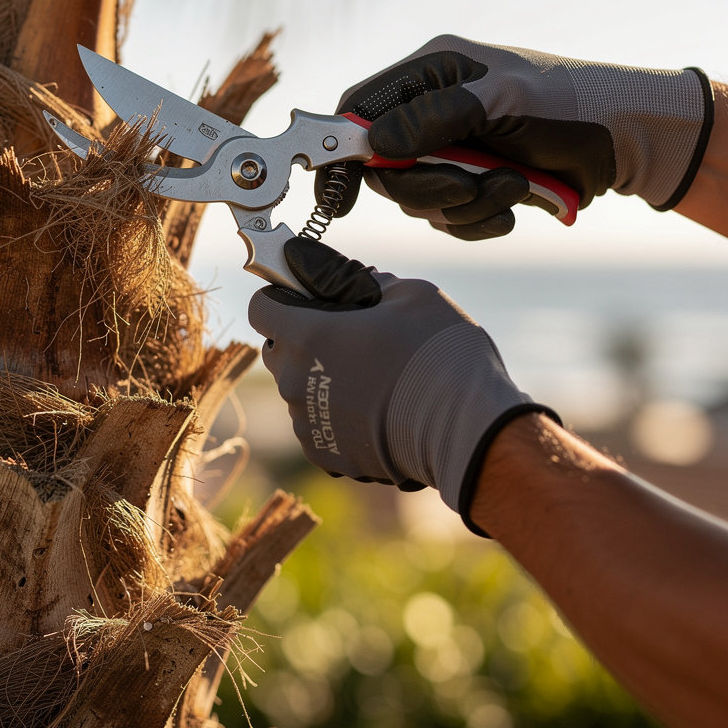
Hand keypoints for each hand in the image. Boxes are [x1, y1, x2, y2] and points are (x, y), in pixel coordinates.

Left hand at [247, 236, 553, 531]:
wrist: (465, 428)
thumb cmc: (439, 352)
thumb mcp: (407, 293)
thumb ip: (357, 281)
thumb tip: (339, 274)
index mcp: (307, 335)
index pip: (262, 307)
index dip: (283, 298)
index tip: (308, 299)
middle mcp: (295, 381)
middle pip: (278, 350)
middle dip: (302, 338)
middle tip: (348, 336)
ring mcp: (306, 422)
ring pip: (298, 389)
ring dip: (319, 378)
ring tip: (369, 377)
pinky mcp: (325, 454)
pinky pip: (315, 424)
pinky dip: (334, 414)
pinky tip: (372, 410)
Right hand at [319, 35, 712, 239]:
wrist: (626, 143)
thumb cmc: (571, 106)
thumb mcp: (505, 101)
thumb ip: (436, 118)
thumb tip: (375, 145)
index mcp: (430, 74)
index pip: (359, 110)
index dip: (341, 152)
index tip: (338, 195)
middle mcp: (430, 113)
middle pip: (385, 167)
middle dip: (426, 186)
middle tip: (467, 186)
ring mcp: (448, 152)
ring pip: (417, 199)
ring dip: (463, 203)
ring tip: (511, 186)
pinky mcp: (468, 185)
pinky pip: (448, 219)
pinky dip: (478, 221)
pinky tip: (513, 207)